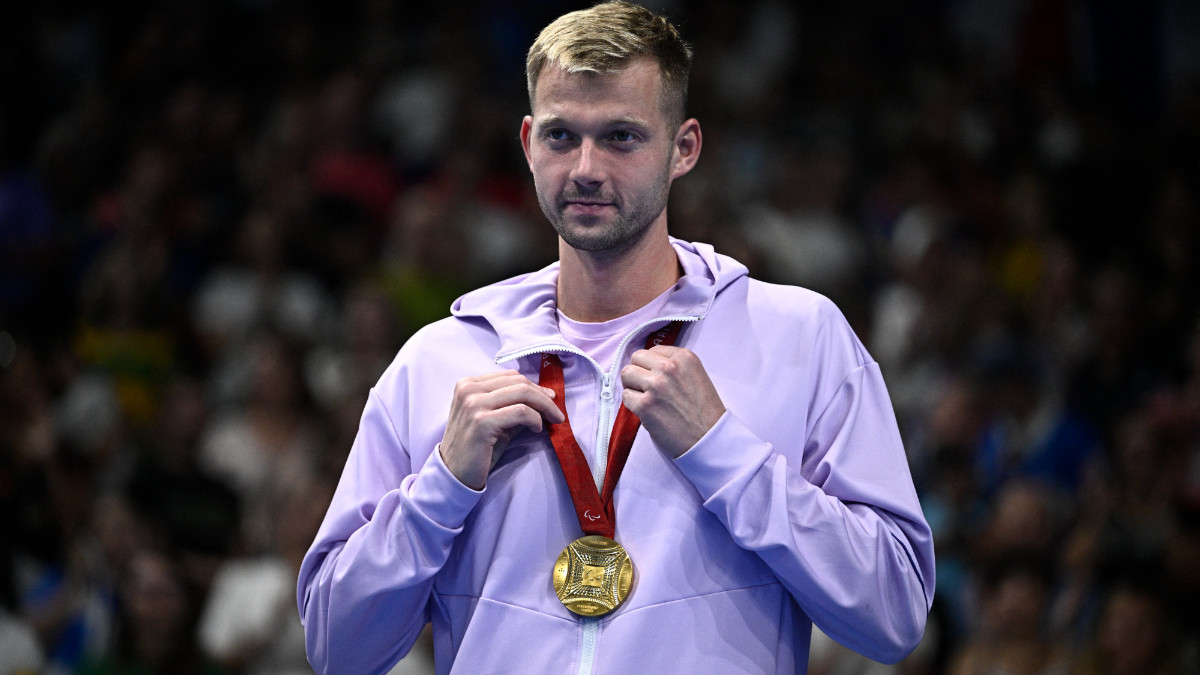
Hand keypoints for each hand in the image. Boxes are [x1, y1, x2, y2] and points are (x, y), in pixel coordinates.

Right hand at [440, 370, 564, 488]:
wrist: (454, 474)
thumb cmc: (475, 448)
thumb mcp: (493, 420)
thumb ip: (512, 406)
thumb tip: (544, 397)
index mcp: (467, 384)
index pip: (510, 376)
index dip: (534, 386)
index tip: (549, 398)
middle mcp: (468, 389)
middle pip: (518, 382)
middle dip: (543, 395)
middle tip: (557, 411)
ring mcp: (473, 404)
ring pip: (522, 393)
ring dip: (544, 406)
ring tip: (553, 420)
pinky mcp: (482, 421)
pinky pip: (520, 412)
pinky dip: (535, 418)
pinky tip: (538, 429)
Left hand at [620, 346, 725, 458]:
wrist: (709, 439)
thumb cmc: (704, 411)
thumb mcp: (696, 375)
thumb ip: (674, 366)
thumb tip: (648, 365)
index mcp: (684, 357)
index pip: (652, 350)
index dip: (650, 365)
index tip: (655, 377)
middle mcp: (669, 368)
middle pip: (636, 358)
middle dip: (638, 372)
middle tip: (646, 387)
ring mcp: (655, 385)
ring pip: (626, 374)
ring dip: (632, 386)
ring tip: (646, 398)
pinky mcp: (645, 405)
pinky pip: (625, 396)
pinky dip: (632, 404)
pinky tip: (646, 411)